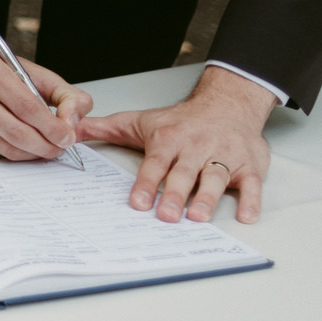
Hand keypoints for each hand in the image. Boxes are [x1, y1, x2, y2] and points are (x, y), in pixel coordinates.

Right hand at [0, 26, 92, 161]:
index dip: (51, 127)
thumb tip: (72, 125)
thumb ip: (66, 96)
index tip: (68, 137)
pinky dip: (15, 152)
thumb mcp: (37, 74)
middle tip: (60, 148)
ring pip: (7, 148)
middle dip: (45, 146)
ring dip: (33, 153)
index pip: (26, 107)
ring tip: (46, 147)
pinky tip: (22, 143)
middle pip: (16, 132)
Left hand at [77, 66, 276, 223]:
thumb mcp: (140, 121)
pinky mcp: (248, 165)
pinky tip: (246, 216)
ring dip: (208, 198)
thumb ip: (104, 128)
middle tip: (166, 216)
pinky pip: (252, 183)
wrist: (227, 103)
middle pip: (184, 173)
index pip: (155, 163)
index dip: (146, 183)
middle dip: (175, 194)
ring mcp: (223, 156)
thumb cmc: (181, 120)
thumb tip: (69, 131)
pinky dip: (252, 200)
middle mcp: (196, 147)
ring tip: (198, 217)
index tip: (137, 202)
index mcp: (169, 139)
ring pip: (216, 178)